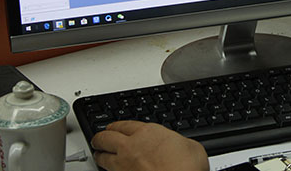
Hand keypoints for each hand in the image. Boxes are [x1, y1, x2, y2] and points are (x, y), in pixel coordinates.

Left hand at [91, 120, 209, 170]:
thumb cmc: (186, 167)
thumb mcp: (191, 147)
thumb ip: (178, 142)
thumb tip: (179, 146)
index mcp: (148, 132)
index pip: (124, 124)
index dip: (117, 125)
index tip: (116, 127)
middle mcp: (131, 147)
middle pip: (106, 137)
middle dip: (100, 137)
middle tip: (99, 137)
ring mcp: (123, 166)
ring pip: (102, 156)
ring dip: (99, 154)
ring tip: (99, 153)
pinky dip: (107, 170)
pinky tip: (109, 170)